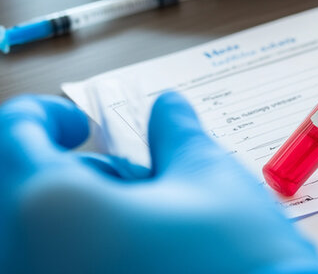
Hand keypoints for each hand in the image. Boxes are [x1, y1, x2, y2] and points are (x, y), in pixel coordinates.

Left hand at [0, 93, 317, 273]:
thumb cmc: (242, 266)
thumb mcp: (211, 178)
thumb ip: (176, 134)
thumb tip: (168, 111)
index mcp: (54, 209)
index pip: (14, 135)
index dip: (45, 115)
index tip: (79, 123)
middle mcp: (32, 258)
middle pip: (20, 188)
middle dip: (74, 172)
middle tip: (131, 176)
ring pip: (36, 233)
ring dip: (82, 213)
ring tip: (150, 220)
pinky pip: (57, 265)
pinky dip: (86, 248)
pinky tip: (141, 250)